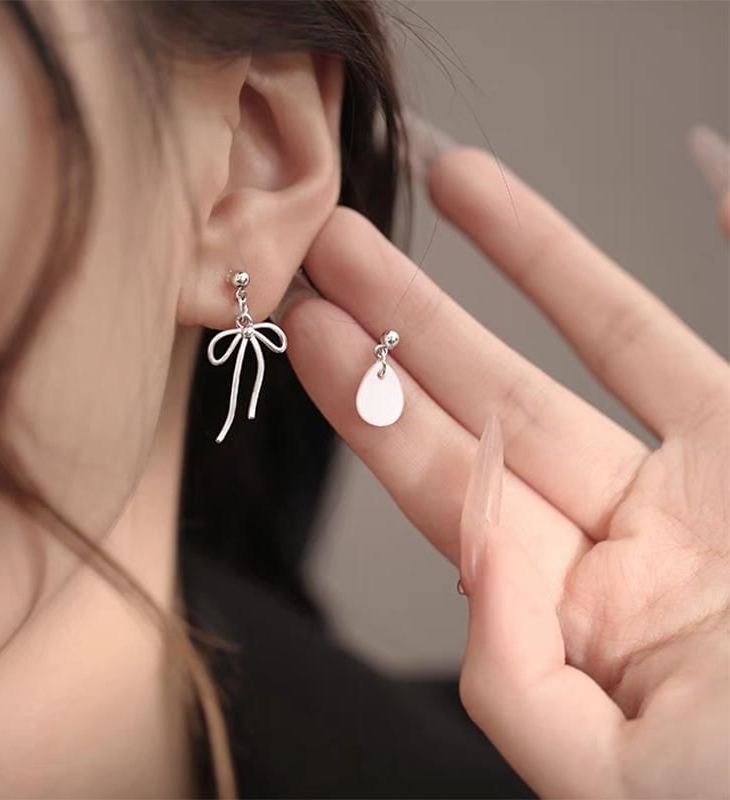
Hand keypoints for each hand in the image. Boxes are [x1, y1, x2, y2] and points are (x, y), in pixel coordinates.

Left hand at [278, 134, 729, 797]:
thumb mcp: (610, 776)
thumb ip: (514, 682)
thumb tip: (473, 563)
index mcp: (577, 615)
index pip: (447, 487)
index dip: (373, 407)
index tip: (310, 331)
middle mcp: (630, 534)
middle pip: (493, 399)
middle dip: (409, 319)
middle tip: (334, 246)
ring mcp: (710, 478)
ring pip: (597, 339)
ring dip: (524, 253)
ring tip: (447, 176)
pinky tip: (698, 163)